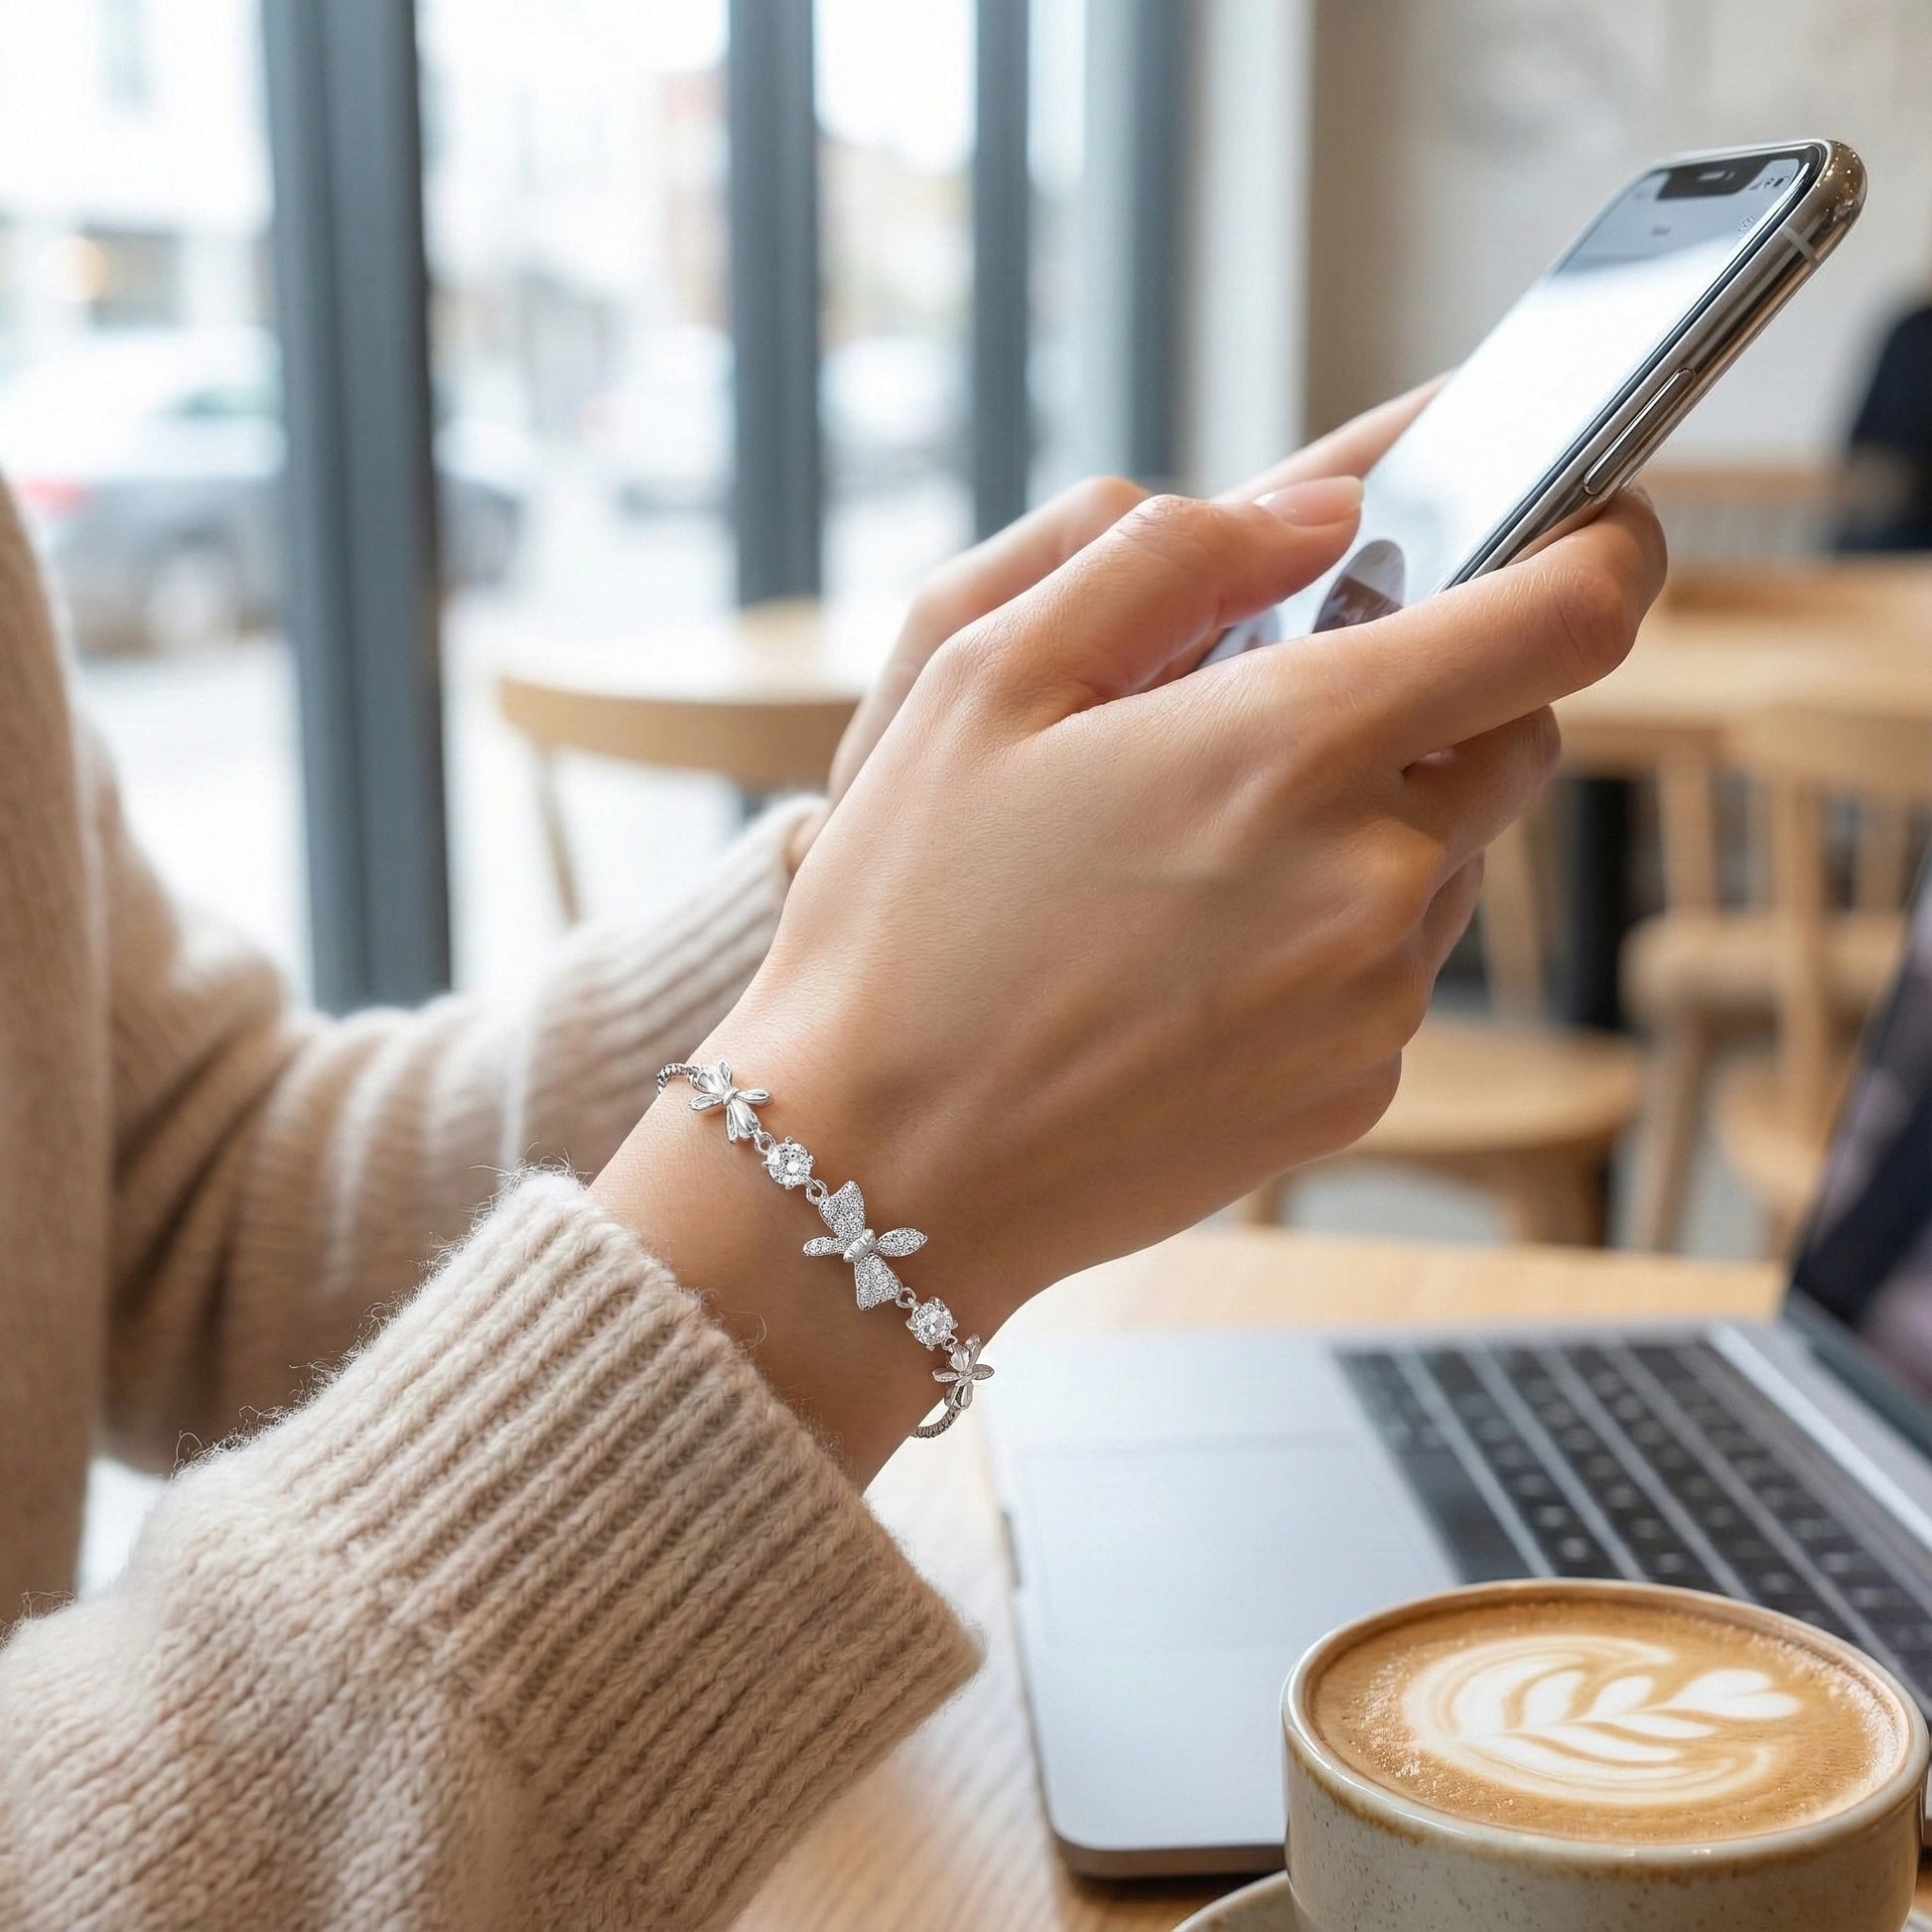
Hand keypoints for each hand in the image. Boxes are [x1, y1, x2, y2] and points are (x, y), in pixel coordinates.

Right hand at [600, 478, 1664, 1478]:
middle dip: (1433, 695)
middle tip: (1276, 710)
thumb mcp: (982, 675)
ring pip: (1450, 856)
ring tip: (1194, 857)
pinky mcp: (1355, 1091)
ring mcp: (1374, 1003)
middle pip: (1511, 735)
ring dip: (1371, 821)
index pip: (1562, 617)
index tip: (1590, 525)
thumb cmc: (909, 921)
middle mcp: (1372, 879)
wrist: (884, 1171)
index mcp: (1293, 746)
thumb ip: (1168, 555)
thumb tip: (1319, 517)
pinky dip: (1333, 933)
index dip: (1597, 549)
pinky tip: (1192, 957)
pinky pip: (1394, 970)